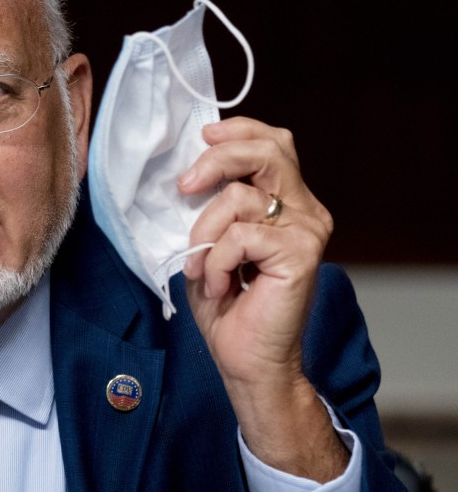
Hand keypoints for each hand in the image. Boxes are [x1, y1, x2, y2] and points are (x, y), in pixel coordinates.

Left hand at [178, 117, 346, 479]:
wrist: (247, 359)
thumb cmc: (228, 305)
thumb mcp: (211, 242)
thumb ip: (212, 204)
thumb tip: (187, 172)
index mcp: (289, 202)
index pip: (274, 143)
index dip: (238, 132)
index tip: (203, 138)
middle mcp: (306, 210)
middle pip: (268, 151)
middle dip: (217, 160)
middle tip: (184, 187)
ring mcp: (308, 230)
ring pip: (240, 197)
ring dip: (204, 232)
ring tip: (200, 267)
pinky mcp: (301, 253)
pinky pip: (240, 236)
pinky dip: (215, 260)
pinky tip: (217, 285)